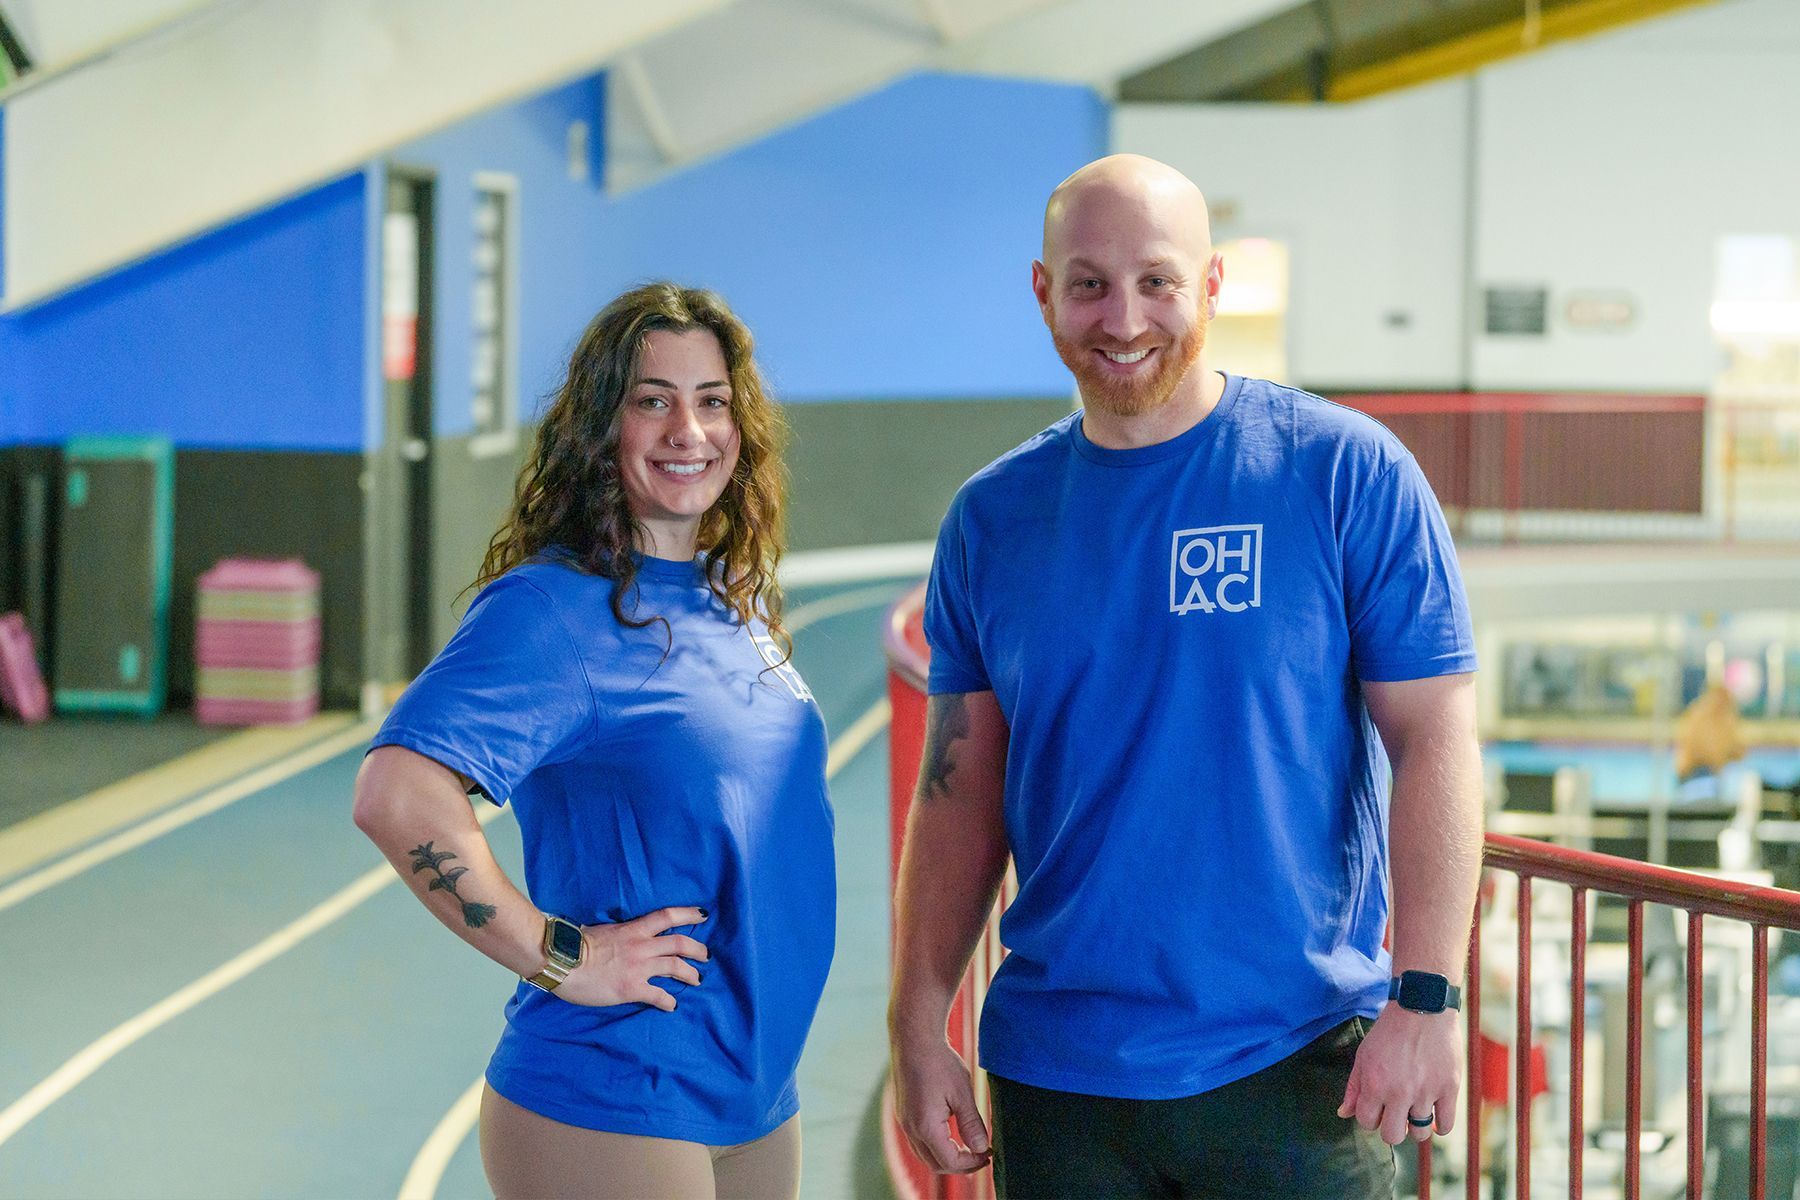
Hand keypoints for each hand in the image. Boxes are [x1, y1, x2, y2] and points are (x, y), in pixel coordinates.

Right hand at [553, 906, 709, 1010]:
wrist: (562, 962)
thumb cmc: (576, 946)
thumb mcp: (603, 930)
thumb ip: (619, 934)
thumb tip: (618, 936)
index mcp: (633, 929)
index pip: (667, 916)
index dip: (688, 914)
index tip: (703, 914)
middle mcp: (641, 946)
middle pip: (680, 943)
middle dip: (697, 949)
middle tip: (705, 956)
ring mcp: (639, 967)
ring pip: (676, 967)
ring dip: (690, 974)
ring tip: (697, 979)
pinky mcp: (632, 988)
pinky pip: (659, 995)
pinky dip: (669, 1001)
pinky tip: (672, 1005)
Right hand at [891, 1035, 990, 1173]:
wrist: (913, 1038)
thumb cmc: (939, 1062)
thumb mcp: (962, 1093)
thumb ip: (972, 1124)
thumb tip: (982, 1148)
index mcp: (926, 1127)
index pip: (950, 1161)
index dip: (971, 1163)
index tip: (988, 1154)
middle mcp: (910, 1129)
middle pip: (935, 1164)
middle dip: (960, 1165)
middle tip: (981, 1155)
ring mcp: (904, 1121)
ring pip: (924, 1154)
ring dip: (946, 1157)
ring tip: (969, 1147)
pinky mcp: (903, 1112)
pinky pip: (918, 1140)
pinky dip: (936, 1145)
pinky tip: (951, 1133)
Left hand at [1336, 1006, 1461, 1144]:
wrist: (1422, 1008)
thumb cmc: (1389, 1031)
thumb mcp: (1364, 1055)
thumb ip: (1354, 1087)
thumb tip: (1343, 1113)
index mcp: (1375, 1084)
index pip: (1367, 1122)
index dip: (1370, 1117)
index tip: (1377, 1108)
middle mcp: (1400, 1093)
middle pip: (1393, 1136)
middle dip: (1392, 1128)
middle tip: (1396, 1114)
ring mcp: (1426, 1092)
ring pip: (1420, 1134)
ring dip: (1416, 1126)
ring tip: (1415, 1110)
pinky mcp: (1449, 1088)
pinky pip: (1446, 1125)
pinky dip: (1440, 1125)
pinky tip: (1434, 1113)